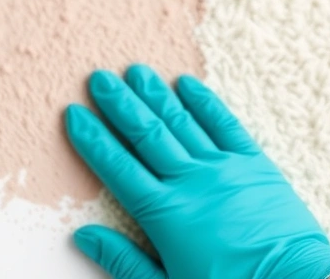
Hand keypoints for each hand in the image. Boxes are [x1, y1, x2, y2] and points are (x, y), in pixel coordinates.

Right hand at [65, 65, 329, 278]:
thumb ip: (125, 261)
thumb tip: (84, 235)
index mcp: (165, 214)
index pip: (118, 168)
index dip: (93, 139)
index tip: (74, 114)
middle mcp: (191, 182)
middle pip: (146, 135)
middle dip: (119, 104)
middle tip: (99, 77)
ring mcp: (224, 169)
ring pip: (181, 123)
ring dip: (155, 95)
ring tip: (135, 70)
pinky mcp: (255, 165)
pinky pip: (225, 125)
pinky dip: (204, 103)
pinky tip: (187, 85)